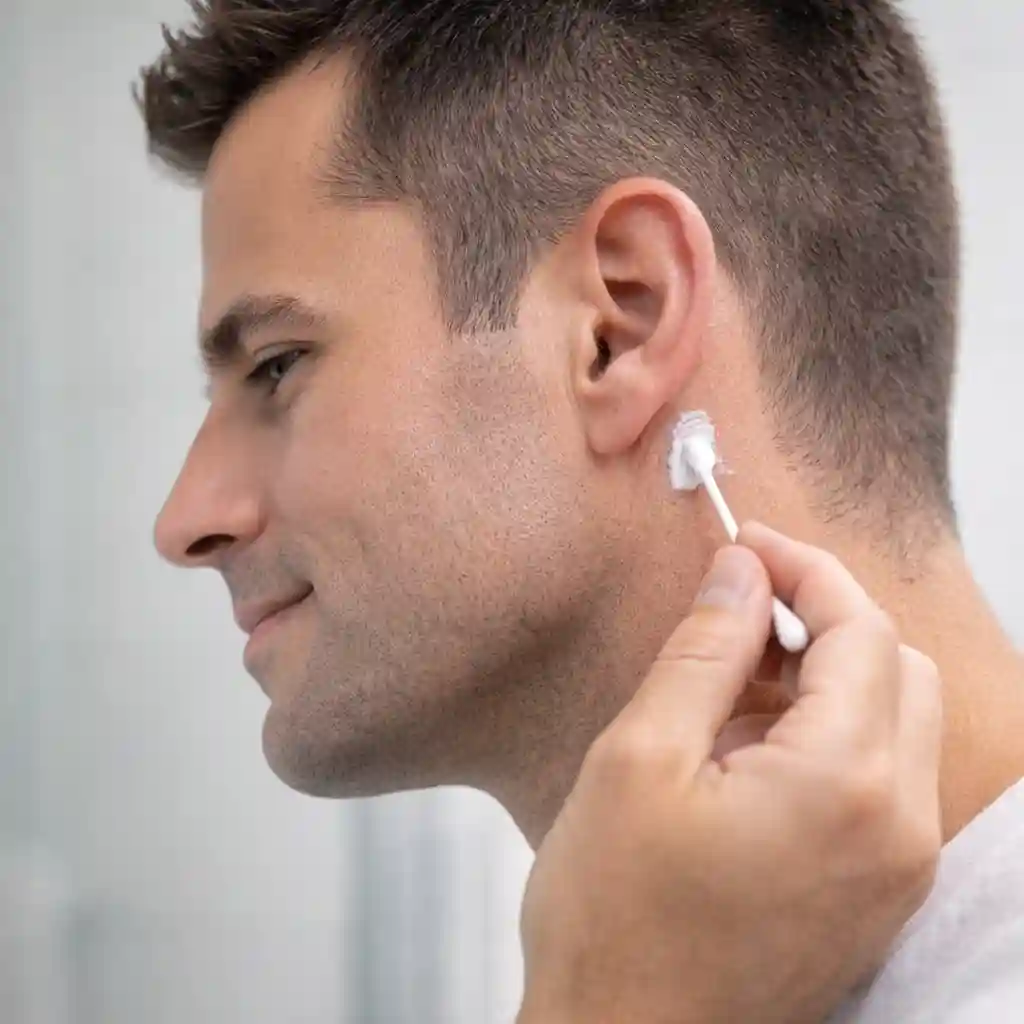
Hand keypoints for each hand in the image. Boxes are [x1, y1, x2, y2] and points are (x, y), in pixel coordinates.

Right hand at [518, 523, 942, 1023]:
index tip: (748, 545)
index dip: (804, 570)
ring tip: (728, 690)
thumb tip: (741, 573)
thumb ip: (705, 650)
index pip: (861, 630)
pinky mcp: (878, 898)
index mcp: (847, 786)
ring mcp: (897, 871)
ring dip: (826, 679)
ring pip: (896, 724)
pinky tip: (749, 750)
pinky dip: (831, 738)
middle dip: (825, 619)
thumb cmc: (615, 917)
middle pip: (897, 669)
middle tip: (741, 609)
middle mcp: (900, 830)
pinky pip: (882, 782)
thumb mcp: (640, 757)